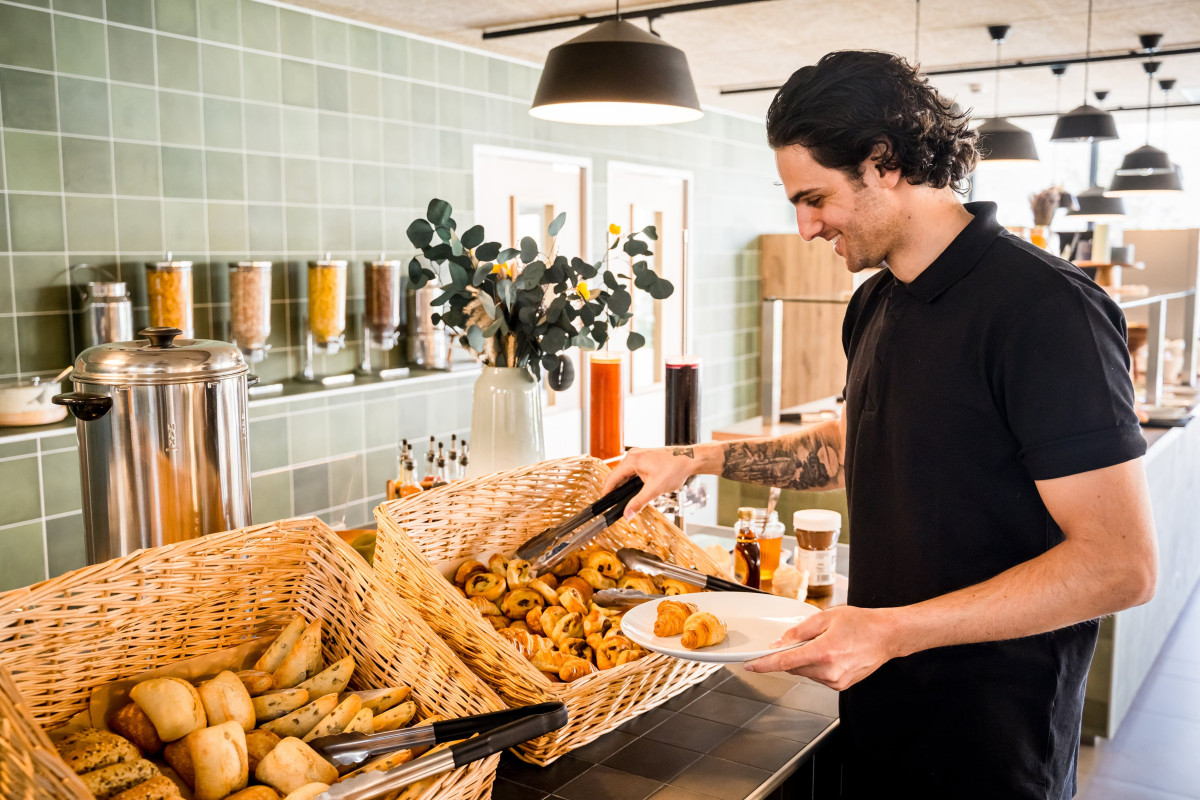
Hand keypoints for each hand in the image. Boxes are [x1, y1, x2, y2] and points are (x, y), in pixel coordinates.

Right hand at [602, 445, 710, 517]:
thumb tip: (627, 514)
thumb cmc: (674, 469)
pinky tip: (635, 489)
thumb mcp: (655, 489)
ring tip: (624, 498)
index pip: (612, 477)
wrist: (689, 460)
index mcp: (632, 460)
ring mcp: (639, 455)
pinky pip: (633, 470)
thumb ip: (639, 503)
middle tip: (614, 503)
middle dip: (616, 489)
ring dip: (624, 485)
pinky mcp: (645, 457)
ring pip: (625, 473)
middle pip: (617, 475)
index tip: (604, 501)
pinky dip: (632, 480)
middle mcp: (633, 455)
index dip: (606, 491)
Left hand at [743, 605, 902, 690]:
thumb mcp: (826, 617)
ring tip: (827, 644)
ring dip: (806, 660)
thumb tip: (780, 643)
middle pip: (794, 666)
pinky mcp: (841, 686)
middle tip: (805, 639)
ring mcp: (835, 681)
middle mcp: (829, 671)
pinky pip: (818, 676)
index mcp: (823, 652)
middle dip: (792, 654)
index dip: (764, 664)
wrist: (886, 636)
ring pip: (806, 672)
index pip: (785, 661)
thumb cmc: (861, 623)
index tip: (751, 665)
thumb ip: (799, 631)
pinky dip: (817, 666)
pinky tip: (833, 653)